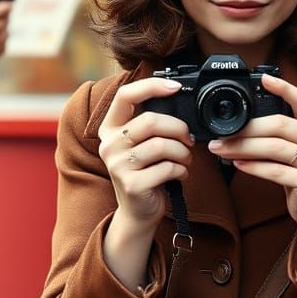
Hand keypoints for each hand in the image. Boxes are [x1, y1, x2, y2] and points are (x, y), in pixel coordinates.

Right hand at [97, 77, 193, 234]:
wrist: (138, 211)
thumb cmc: (145, 171)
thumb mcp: (141, 143)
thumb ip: (150, 123)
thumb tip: (177, 99)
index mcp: (110, 128)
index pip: (125, 95)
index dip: (151, 86)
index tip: (175, 87)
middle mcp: (109, 144)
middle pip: (151, 121)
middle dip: (179, 129)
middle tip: (188, 140)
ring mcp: (117, 165)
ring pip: (162, 145)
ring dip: (183, 153)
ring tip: (185, 159)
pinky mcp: (132, 184)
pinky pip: (167, 168)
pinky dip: (181, 170)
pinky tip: (180, 174)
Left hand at [206, 73, 296, 251]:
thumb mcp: (296, 149)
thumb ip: (280, 134)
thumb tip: (241, 123)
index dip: (283, 88)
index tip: (263, 79)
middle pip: (280, 125)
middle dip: (246, 129)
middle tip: (221, 135)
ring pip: (275, 148)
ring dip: (243, 148)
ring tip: (222, 150)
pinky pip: (276, 171)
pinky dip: (253, 167)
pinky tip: (238, 164)